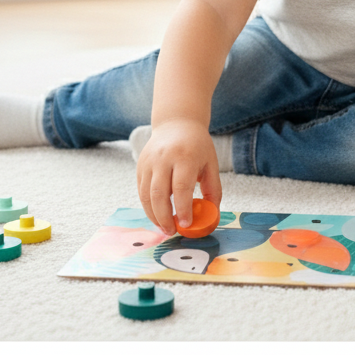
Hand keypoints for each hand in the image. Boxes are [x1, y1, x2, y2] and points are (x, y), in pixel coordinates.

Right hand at [136, 119, 221, 235]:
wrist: (176, 123)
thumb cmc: (197, 146)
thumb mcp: (211, 163)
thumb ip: (213, 189)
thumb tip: (212, 215)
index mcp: (185, 156)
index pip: (181, 187)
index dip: (183, 209)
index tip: (186, 224)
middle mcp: (164, 158)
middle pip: (159, 194)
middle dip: (164, 217)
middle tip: (172, 231)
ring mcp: (149, 161)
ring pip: (146, 195)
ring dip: (154, 215)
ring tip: (165, 227)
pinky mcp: (140, 165)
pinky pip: (141, 191)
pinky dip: (148, 206)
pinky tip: (157, 215)